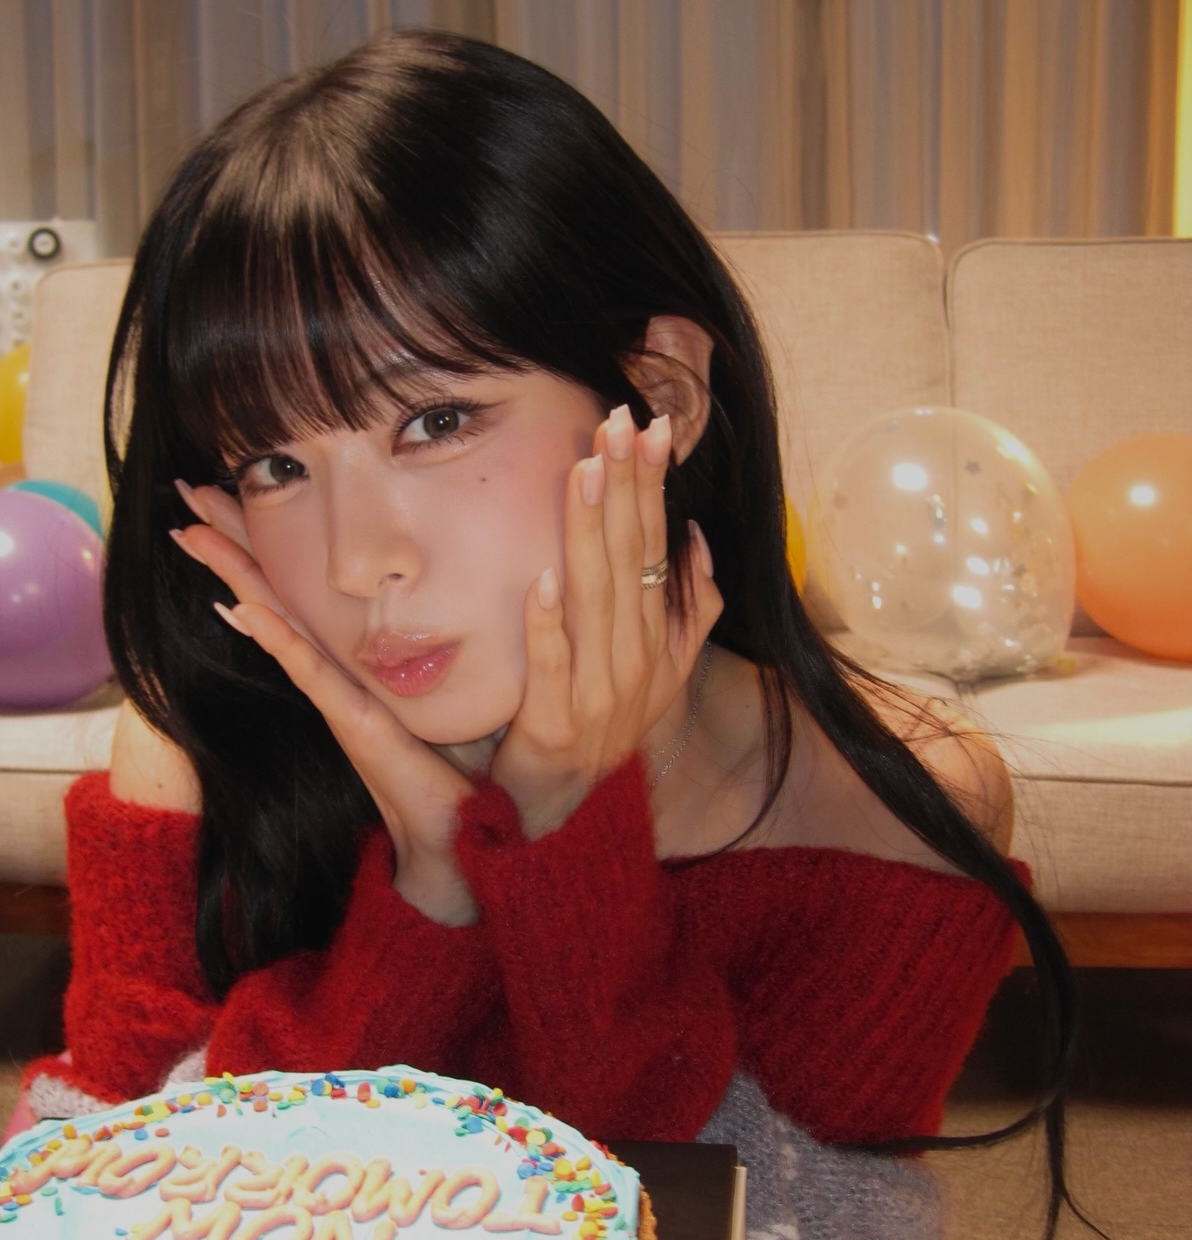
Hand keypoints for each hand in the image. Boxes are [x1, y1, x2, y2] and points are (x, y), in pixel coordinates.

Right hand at [170, 483, 478, 925]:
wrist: (461, 831)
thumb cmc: (461, 766)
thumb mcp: (452, 688)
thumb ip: (442, 648)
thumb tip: (463, 598)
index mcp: (349, 662)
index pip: (297, 589)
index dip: (264, 544)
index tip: (231, 494)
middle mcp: (330, 674)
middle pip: (270, 592)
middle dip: (230, 542)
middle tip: (187, 493)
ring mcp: (333, 696)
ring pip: (272, 620)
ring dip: (232, 574)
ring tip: (191, 533)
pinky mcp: (350, 720)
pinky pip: (305, 668)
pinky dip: (273, 636)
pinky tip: (241, 606)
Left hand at [490, 405, 722, 839]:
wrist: (571, 817)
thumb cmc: (604, 733)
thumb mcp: (660, 672)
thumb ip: (688, 609)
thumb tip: (697, 539)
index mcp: (658, 642)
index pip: (655, 546)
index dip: (652, 485)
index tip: (650, 425)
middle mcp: (636, 662)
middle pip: (630, 559)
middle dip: (625, 486)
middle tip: (617, 422)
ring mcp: (600, 695)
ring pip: (595, 599)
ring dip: (589, 532)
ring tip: (585, 471)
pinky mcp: (555, 726)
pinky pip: (553, 666)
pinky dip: (549, 624)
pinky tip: (543, 577)